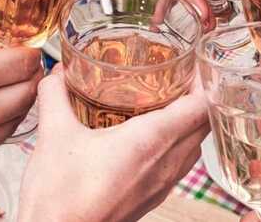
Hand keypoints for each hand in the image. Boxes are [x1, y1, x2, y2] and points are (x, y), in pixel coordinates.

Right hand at [18, 66, 207, 221]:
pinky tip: (152, 136)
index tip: (198, 63)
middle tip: (183, 74)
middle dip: (200, 97)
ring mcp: (162, 185)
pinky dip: (178, 143)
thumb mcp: (54, 135)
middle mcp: (165, 164)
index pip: (201, 107)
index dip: (206, 82)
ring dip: (191, 122)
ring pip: (194, 147)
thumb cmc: (60, 197)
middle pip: (203, 125)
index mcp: (150, 142)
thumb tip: (58, 72)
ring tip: (171, 100)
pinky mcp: (152, 197)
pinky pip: (180, 164)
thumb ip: (56, 95)